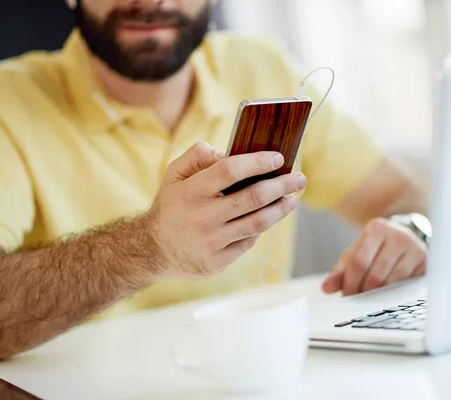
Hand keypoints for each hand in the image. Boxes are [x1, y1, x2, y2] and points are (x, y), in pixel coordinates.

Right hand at [144, 142, 305, 278]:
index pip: (230, 170)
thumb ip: (197, 155)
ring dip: (281, 209)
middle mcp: (202, 217)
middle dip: (281, 186)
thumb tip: (227, 152)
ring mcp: (211, 242)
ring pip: (257, 223)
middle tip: (299, 179)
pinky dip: (262, 228)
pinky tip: (270, 217)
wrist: (152, 250)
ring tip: (293, 199)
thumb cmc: (171, 206)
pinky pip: (248, 242)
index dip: (257, 162)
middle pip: (252, 198)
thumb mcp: (173, 175)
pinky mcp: (217, 261)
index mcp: (191, 192)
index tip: (278, 157)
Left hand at [321, 218, 426, 295]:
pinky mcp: (426, 262)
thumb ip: (340, 271)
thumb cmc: (377, 248)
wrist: (406, 236)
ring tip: (371, 298)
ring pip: (391, 282)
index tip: (346, 296)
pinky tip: (388, 295)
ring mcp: (415, 248)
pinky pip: (407, 286)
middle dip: (363, 292)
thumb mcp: (356, 253)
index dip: (350, 283)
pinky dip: (394, 294)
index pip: (358, 262)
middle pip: (375, 275)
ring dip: (378, 295)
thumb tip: (325, 288)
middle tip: (358, 300)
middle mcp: (398, 235)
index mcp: (376, 229)